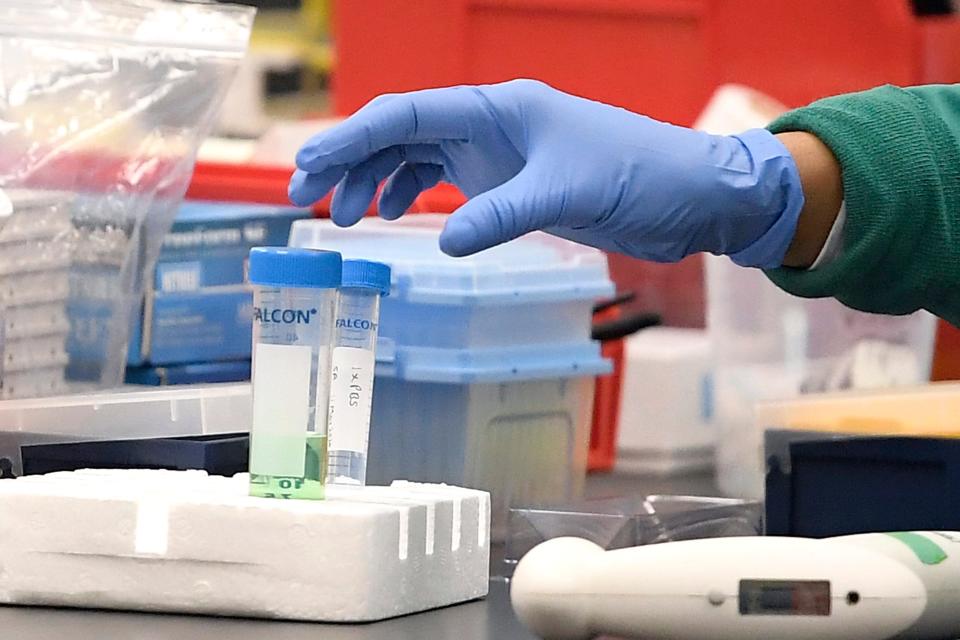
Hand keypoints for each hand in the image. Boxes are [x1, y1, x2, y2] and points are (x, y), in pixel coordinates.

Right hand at [290, 79, 804, 267]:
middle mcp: (489, 125)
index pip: (405, 114)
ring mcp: (497, 154)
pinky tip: (395, 216)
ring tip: (343, 218)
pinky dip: (412, 196)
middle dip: (348, 162)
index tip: (307, 168)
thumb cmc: (641, 175)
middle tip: (306, 200)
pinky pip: (444, 183)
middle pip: (398, 134)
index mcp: (497, 108)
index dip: (350, 138)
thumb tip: (442, 243)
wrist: (690, 196)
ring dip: (375, 182)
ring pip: (415, 158)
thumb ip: (502, 216)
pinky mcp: (510, 183)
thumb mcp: (570, 194)